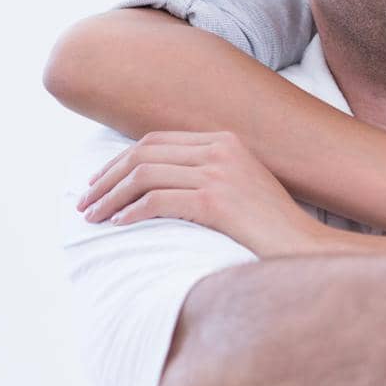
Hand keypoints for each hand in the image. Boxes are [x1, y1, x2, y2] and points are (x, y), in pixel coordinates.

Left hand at [75, 130, 326, 256]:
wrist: (300, 246)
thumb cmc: (269, 224)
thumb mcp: (239, 184)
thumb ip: (206, 172)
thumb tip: (157, 182)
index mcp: (225, 139)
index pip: (155, 140)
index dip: (119, 161)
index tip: (98, 182)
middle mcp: (220, 149)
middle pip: (143, 153)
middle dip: (106, 177)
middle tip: (84, 202)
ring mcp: (218, 172)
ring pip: (144, 176)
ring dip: (110, 197)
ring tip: (93, 217)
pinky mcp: (215, 200)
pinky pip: (157, 201)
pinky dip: (131, 212)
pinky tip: (118, 224)